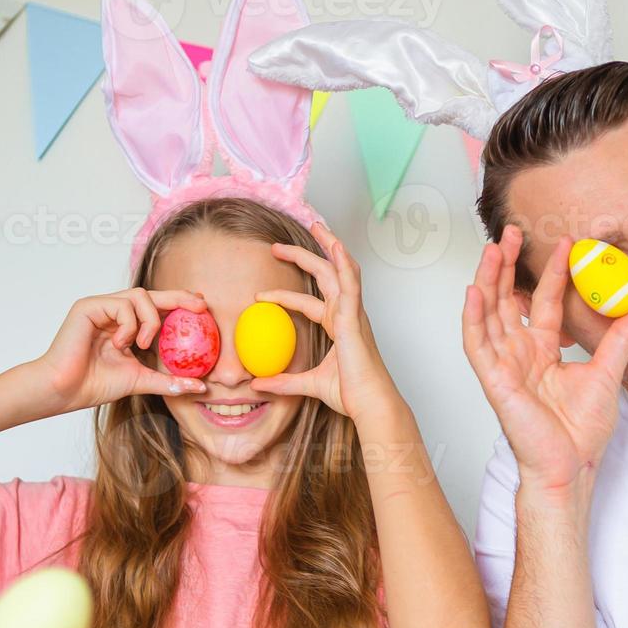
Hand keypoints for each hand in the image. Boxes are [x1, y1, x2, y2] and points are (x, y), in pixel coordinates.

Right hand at [36, 288, 208, 411]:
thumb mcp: (141, 380)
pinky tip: (120, 344)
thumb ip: (169, 380)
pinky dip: (129, 325)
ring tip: (145, 344)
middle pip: (151, 294)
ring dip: (151, 320)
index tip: (203, 308)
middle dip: (179, 297)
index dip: (180, 304)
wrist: (64, 390)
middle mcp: (113, 312)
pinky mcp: (88, 306)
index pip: (156, 308)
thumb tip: (201, 387)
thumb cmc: (94, 384)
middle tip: (201, 305)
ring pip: (139, 296)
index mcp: (124, 326)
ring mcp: (100, 307)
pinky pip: (122, 305)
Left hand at [251, 222, 401, 424]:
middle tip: (276, 247)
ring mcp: (353, 312)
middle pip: (325, 276)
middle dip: (303, 257)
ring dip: (329, 246)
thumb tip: (257, 384)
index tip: (261, 296)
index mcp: (338, 327)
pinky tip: (335, 245)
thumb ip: (284, 381)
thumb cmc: (350, 394)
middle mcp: (347, 314)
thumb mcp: (309, 384)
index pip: (308, 303)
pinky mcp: (355, 316)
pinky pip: (351, 282)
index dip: (285, 296)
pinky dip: (344, 261)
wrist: (369, 402)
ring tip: (316, 225)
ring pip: (342, 269)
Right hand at [463, 225, 627, 495]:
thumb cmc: (581, 432)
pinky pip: (477, 344)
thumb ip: (622, 338)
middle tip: (512, 231)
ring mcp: (504, 366)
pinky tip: (473, 290)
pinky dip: (473, 316)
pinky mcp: (493, 380)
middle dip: (506, 265)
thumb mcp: (609, 373)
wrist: (571, 465)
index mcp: (543, 352)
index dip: (550, 273)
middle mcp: (520, 355)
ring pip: (488, 314)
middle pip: (507, 300)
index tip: (564, 244)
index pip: (543, 303)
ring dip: (487, 280)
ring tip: (492, 248)